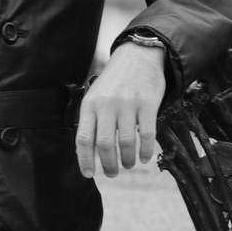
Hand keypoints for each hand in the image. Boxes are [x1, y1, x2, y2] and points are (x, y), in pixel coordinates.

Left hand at [76, 41, 166, 177]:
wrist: (138, 56)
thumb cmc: (114, 82)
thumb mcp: (95, 96)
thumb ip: (91, 120)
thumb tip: (88, 154)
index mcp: (90, 104)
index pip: (84, 138)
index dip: (85, 160)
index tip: (89, 174)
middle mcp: (107, 105)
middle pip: (105, 144)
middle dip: (108, 165)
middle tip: (112, 173)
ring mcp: (128, 104)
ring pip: (126, 142)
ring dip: (127, 160)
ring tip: (128, 165)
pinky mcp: (148, 103)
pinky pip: (147, 134)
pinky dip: (145, 151)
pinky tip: (145, 158)